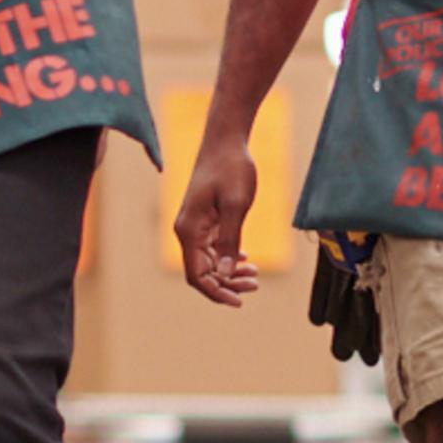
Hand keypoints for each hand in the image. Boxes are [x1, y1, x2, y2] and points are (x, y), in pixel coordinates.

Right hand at [174, 133, 264, 304]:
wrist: (227, 141)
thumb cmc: (231, 168)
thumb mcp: (235, 205)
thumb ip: (230, 239)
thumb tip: (227, 273)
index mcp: (188, 230)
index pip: (197, 275)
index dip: (216, 291)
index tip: (238, 301)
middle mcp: (187, 231)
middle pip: (203, 271)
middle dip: (227, 283)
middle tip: (255, 284)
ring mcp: (196, 226)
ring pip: (210, 261)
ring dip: (230, 272)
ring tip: (255, 276)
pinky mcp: (206, 220)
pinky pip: (214, 248)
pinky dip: (229, 258)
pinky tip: (247, 261)